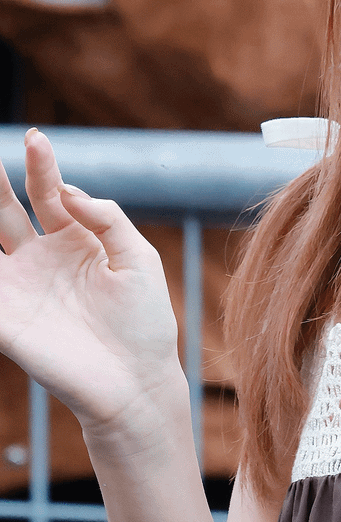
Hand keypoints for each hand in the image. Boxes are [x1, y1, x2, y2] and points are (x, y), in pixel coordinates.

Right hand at [0, 129, 185, 436]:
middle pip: (5, 211)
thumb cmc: (145, 324)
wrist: (137, 383)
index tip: (36, 138)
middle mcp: (41, 260)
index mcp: (75, 241)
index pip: (48, 193)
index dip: (41, 166)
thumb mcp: (140, 260)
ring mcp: (20, 289)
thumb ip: (109, 218)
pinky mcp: (6, 321)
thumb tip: (69, 190)